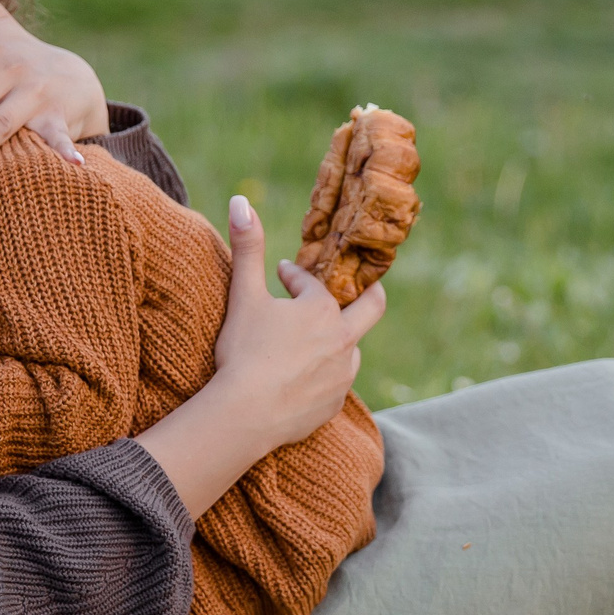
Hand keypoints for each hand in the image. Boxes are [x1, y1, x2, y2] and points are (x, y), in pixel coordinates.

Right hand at [135, 195, 384, 518]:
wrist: (245, 414)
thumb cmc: (243, 352)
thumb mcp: (243, 295)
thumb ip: (247, 247)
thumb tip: (240, 200)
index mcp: (322, 310)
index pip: (312, 283)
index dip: (293, 276)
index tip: (279, 274)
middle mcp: (343, 340)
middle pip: (372, 307)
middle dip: (366, 292)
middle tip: (352, 287)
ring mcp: (342, 375)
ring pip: (352, 349)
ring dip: (339, 339)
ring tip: (319, 340)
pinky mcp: (334, 404)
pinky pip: (336, 383)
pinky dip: (325, 374)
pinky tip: (306, 378)